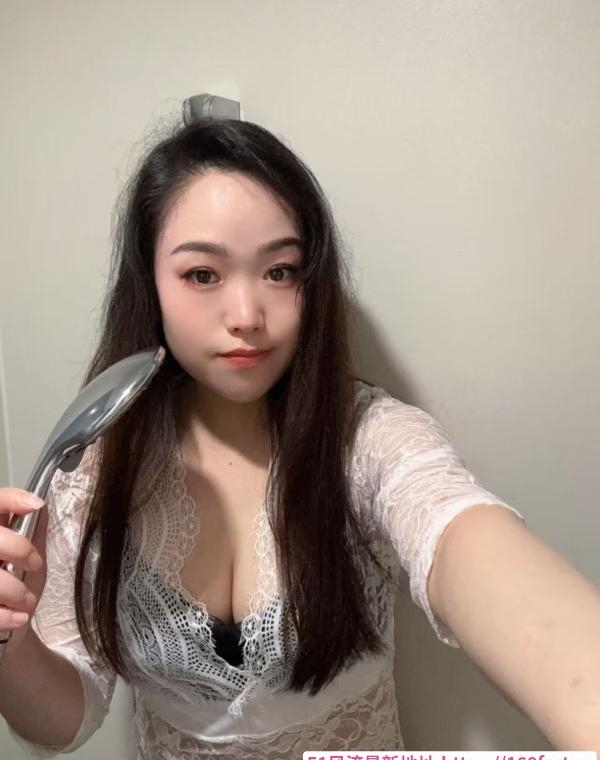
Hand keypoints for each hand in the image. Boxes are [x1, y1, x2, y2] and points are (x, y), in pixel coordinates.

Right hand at [0, 488, 47, 652]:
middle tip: (34, 563)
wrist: (6, 630)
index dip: (11, 499)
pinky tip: (18, 618)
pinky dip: (4, 615)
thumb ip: (33, 530)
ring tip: (26, 602)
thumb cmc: (17, 587)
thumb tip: (41, 504)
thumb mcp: (30, 557)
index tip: (34, 505)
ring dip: (15, 590)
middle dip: (18, 547)